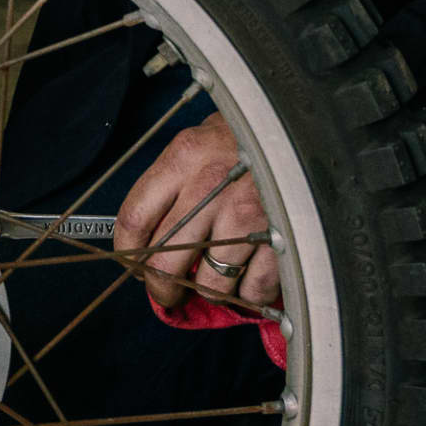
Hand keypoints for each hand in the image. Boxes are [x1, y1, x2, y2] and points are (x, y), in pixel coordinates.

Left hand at [114, 118, 278, 314]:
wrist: (298, 130)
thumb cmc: (241, 141)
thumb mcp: (197, 144)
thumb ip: (170, 185)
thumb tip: (146, 238)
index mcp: (183, 158)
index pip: (134, 217)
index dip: (127, 252)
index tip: (134, 267)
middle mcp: (211, 187)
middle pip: (166, 261)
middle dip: (163, 289)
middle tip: (168, 293)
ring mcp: (246, 214)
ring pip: (210, 284)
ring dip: (209, 292)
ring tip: (215, 281)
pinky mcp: (280, 237)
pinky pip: (253, 289)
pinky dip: (250, 295)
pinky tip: (249, 278)